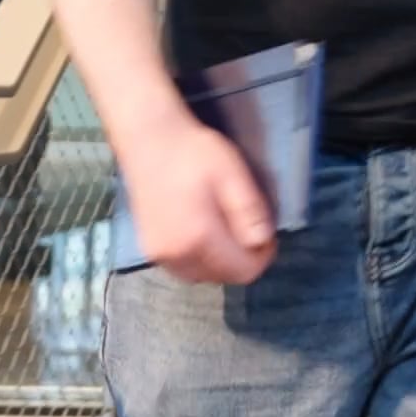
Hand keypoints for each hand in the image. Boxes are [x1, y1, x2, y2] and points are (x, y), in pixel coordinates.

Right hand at [116, 117, 277, 284]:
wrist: (147, 139)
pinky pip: (185, 269)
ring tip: (227, 229)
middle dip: (243, 259)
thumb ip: (249, 211)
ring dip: (222, 261)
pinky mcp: (150, 249)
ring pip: (204, 276)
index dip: (263, 256)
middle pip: (224, 277)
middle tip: (250, 229)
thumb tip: (263, 241)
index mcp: (199, 238)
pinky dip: (201, 260)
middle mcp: (176, 255)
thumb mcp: (232, 173)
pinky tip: (204, 235)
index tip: (268, 234)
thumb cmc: (193, 151)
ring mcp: (159, 255)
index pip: (243, 271)